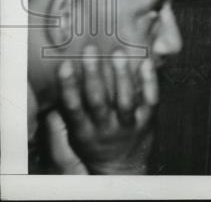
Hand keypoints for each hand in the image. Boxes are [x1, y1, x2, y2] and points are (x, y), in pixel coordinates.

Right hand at [55, 45, 157, 173]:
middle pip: (99, 100)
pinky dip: (149, 81)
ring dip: (121, 75)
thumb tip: (51, 103)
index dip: (69, 86)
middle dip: (94, 74)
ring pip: (125, 100)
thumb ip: (65, 121)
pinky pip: (151, 100)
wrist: (122, 169)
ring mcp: (128, 125)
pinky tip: (146, 62)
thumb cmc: (95, 146)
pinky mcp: (148, 121)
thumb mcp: (76, 138)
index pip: (74, 107)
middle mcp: (105, 129)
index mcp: (84, 132)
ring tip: (118, 53)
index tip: (66, 64)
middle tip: (90, 50)